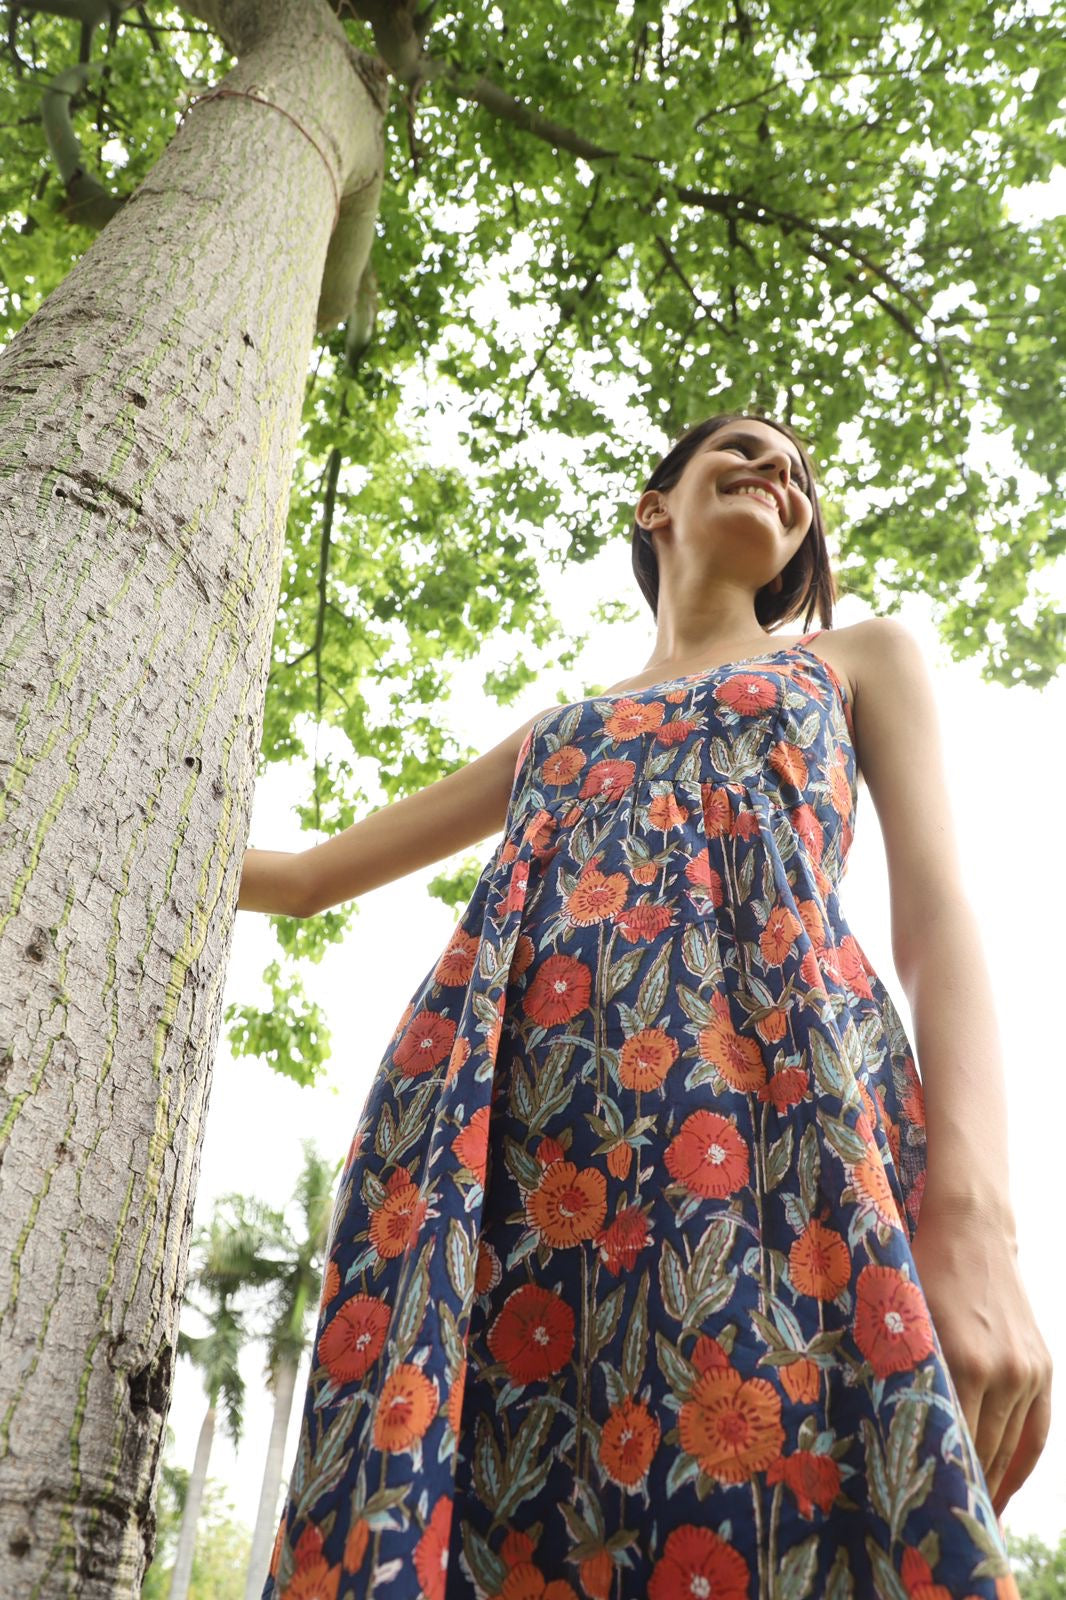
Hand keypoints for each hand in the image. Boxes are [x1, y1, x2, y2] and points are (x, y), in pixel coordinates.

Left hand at [910, 1193, 1052, 1516]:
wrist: (970, 1228)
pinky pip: (1037, 1432)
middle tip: (932, 1526)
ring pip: (1010, 1447)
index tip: (913, 1509)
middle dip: (958, 1489)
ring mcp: (1026, 1370)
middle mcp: (1000, 1371)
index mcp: (960, 1361)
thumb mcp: (899, 1319)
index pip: (950, 1442)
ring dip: (990, 1484)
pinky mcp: (1041, 1366)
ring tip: (966, 1520)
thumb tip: (877, 1425)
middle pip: (981, 1451)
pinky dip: (1020, 1465)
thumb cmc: (919, 1270)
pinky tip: (1002, 1492)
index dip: (934, 1479)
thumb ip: (898, 1370)